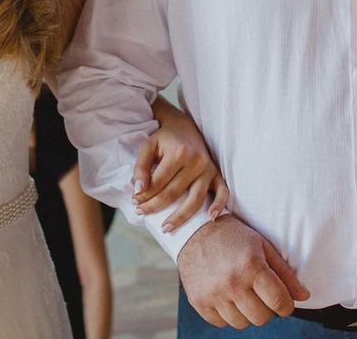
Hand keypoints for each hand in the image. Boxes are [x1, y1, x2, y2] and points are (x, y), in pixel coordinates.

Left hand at [134, 97, 228, 230]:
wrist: (184, 128)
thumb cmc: (164, 140)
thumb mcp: (148, 147)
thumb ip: (141, 167)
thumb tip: (138, 190)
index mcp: (179, 153)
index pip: (159, 182)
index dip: (144, 194)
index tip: (134, 201)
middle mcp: (197, 161)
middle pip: (174, 193)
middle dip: (154, 206)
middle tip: (141, 213)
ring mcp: (209, 169)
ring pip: (195, 199)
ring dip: (180, 217)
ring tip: (165, 228)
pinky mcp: (217, 174)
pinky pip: (222, 192)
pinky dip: (218, 205)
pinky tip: (210, 218)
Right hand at [177, 214, 310, 328]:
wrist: (194, 230)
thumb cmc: (232, 236)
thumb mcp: (262, 245)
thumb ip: (284, 272)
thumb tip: (303, 296)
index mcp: (251, 266)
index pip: (279, 302)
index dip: (286, 305)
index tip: (283, 301)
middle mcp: (231, 283)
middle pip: (262, 318)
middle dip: (266, 309)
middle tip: (260, 294)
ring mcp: (213, 294)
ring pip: (241, 323)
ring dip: (246, 312)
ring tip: (242, 292)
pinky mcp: (198, 301)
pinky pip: (221, 322)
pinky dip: (227, 313)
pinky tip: (226, 295)